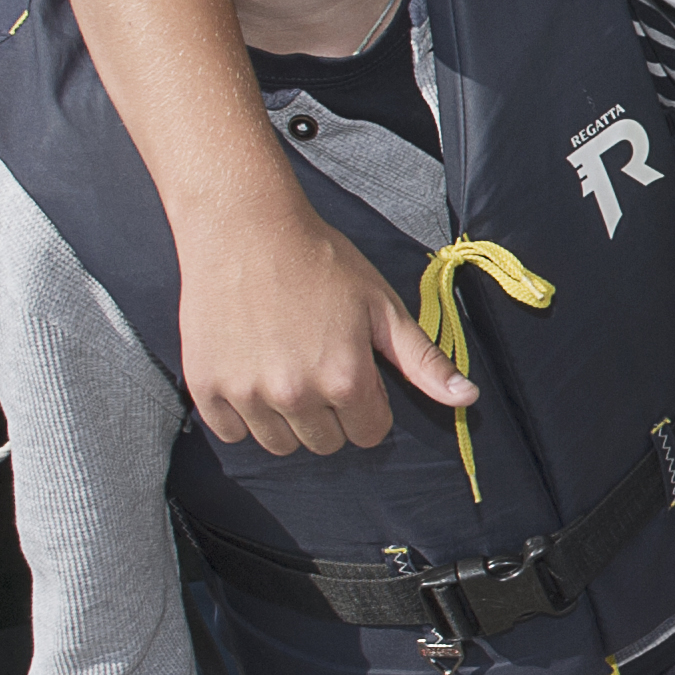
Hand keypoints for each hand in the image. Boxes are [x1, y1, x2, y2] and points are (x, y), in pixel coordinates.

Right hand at [182, 215, 472, 452]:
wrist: (246, 228)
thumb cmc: (321, 261)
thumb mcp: (382, 307)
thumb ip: (423, 361)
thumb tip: (467, 398)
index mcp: (345, 380)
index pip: (369, 434)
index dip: (369, 405)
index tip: (354, 373)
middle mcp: (295, 396)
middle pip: (326, 443)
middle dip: (330, 414)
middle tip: (318, 366)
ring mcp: (246, 395)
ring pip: (279, 445)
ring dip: (287, 419)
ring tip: (285, 369)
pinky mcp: (206, 388)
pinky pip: (231, 433)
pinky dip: (242, 415)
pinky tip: (252, 374)